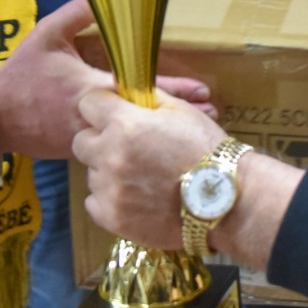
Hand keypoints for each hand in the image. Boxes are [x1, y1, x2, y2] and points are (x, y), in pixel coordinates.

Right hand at [0, 0, 209, 159]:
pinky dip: (138, 143)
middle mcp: (96, 116)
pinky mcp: (81, 151)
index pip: (141, 89)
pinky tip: (156, 144)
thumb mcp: (46, 34)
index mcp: (91, 88)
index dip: (174, 91)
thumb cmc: (21, 74)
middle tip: (212, 116)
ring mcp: (89, 138)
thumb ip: (76, 12)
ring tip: (196, 134)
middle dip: (179, 116)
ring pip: (134, 136)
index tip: (203, 91)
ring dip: (163, 133)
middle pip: (147, 118)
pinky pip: (116, 147)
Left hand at [72, 87, 224, 249]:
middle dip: (100, 140)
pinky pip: (94, 202)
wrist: (225, 202)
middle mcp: (109, 155)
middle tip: (129, 148)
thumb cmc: (207, 151)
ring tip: (141, 177)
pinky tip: (135, 197)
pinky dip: (110, 199)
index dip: (103, 106)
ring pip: (91, 173)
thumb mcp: (181, 111)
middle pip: (81, 141)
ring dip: (108, 172)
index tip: (115, 113)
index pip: (88, 103)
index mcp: (124, 124)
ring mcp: (109, 189)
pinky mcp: (112, 217)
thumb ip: (147, 98)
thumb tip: (125, 90)